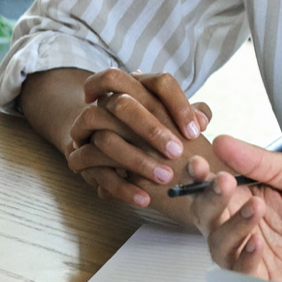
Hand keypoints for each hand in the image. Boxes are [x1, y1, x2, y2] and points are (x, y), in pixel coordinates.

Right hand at [65, 67, 209, 206]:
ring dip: (136, 160)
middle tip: (176, 152)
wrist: (109, 142)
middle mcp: (109, 101)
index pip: (160, 83)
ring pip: (103, 137)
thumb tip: (202, 120)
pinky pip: (94, 169)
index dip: (179, 105)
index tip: (196, 131)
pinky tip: (144, 198)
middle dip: (152, 129)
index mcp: (139, 86)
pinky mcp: (78, 154)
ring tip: (165, 178)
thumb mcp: (174, 118)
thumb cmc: (153, 129)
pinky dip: (121, 186)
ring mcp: (89, 127)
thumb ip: (193, 114)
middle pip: (124, 104)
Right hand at [187, 135, 281, 281]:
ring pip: (219, 244)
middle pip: (205, 215)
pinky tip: (257, 242)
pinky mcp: (257, 280)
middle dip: (210, 198)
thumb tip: (224, 142)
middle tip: (225, 183)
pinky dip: (245, 257)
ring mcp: (243, 253)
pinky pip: (240, 272)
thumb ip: (259, 161)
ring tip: (256, 208)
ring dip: (233, 225)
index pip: (207, 187)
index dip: (197, 177)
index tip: (199, 165)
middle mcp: (235, 226)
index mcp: (241, 197)